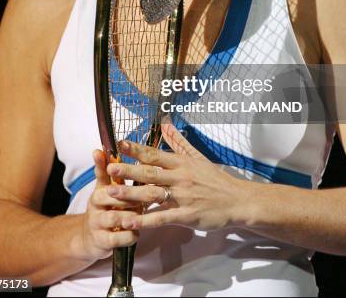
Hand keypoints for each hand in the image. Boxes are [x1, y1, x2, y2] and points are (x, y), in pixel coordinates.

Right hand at [79, 149, 139, 260]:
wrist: (91, 238)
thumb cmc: (107, 207)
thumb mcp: (107, 188)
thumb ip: (109, 170)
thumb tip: (103, 148)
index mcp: (100, 188)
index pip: (102, 174)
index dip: (103, 165)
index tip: (106, 157)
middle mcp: (95, 204)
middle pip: (112, 195)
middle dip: (129, 196)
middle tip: (143, 198)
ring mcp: (97, 223)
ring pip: (116, 217)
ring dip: (131, 216)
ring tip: (140, 215)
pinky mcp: (102, 241)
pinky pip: (119, 238)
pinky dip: (130, 235)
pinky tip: (136, 232)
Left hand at [105, 124, 250, 231]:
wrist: (237, 200)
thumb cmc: (215, 178)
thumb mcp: (197, 156)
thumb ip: (178, 141)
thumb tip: (165, 123)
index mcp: (181, 163)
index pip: (155, 154)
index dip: (136, 149)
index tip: (119, 144)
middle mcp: (180, 177)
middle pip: (150, 173)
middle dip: (128, 170)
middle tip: (108, 168)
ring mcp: (183, 197)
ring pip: (153, 194)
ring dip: (131, 194)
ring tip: (111, 193)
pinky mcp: (187, 215)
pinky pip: (163, 218)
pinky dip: (146, 220)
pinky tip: (131, 222)